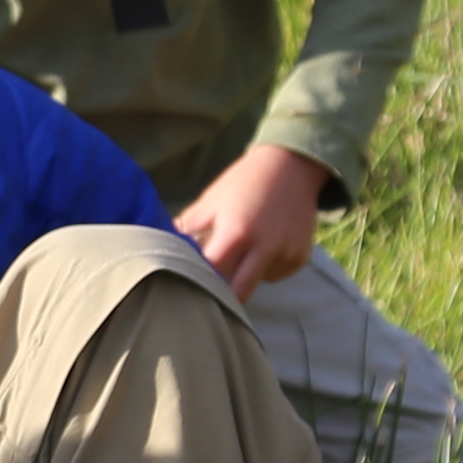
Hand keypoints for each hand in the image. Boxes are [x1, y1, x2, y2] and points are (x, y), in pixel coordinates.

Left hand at [177, 146, 329, 296]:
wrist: (291, 165)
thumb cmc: (243, 182)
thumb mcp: (210, 201)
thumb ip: (187, 228)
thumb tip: (161, 246)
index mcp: (236, 233)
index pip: (212, 276)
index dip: (199, 282)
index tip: (189, 284)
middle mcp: (265, 248)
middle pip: (239, 295)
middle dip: (223, 297)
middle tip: (211, 292)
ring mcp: (286, 255)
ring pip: (257, 284)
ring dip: (245, 276)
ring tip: (243, 251)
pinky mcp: (300, 258)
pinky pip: (276, 275)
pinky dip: (265, 269)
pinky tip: (263, 246)